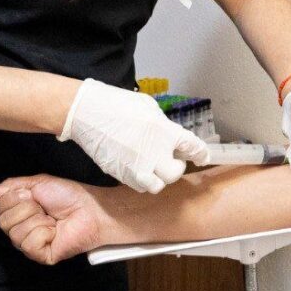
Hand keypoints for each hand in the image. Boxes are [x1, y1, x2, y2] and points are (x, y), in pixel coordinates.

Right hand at [0, 175, 106, 264]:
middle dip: (26, 207)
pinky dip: (43, 232)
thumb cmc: (67, 195)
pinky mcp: (40, 255)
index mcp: (18, 212)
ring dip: (36, 219)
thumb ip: (8, 188)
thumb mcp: (36, 183)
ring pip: (15, 233)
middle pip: (3, 221)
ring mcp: (30, 244)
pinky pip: (28, 244)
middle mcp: (20, 229)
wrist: (90, 208)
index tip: (31, 194)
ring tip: (51, 219)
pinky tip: (54, 230)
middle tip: (44, 207)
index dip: (12, 198)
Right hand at [59, 79, 209, 192]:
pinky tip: (138, 167)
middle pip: (176, 173)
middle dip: (176, 167)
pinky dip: (142, 179)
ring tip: (154, 166)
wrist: (87, 113)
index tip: (202, 157)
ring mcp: (137, 166)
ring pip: (157, 185)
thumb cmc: (117, 104)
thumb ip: (163, 125)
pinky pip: (139, 185)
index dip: (200, 154)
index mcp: (164, 132)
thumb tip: (169, 135)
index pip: (192, 147)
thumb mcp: (148, 107)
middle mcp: (154, 153)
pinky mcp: (121, 175)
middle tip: (172, 159)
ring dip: (159, 177)